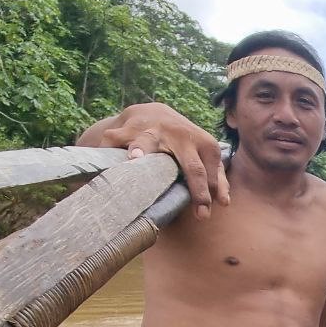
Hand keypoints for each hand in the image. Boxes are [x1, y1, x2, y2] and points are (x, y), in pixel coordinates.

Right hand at [98, 103, 228, 219]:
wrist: (155, 111)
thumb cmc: (184, 143)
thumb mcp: (203, 155)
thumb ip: (216, 178)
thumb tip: (224, 203)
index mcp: (203, 143)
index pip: (207, 173)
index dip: (205, 194)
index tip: (203, 215)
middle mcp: (180, 135)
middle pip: (190, 164)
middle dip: (194, 186)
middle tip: (196, 208)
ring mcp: (153, 129)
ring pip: (146, 140)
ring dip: (140, 148)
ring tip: (135, 158)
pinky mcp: (128, 126)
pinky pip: (115, 138)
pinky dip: (108, 147)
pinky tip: (101, 156)